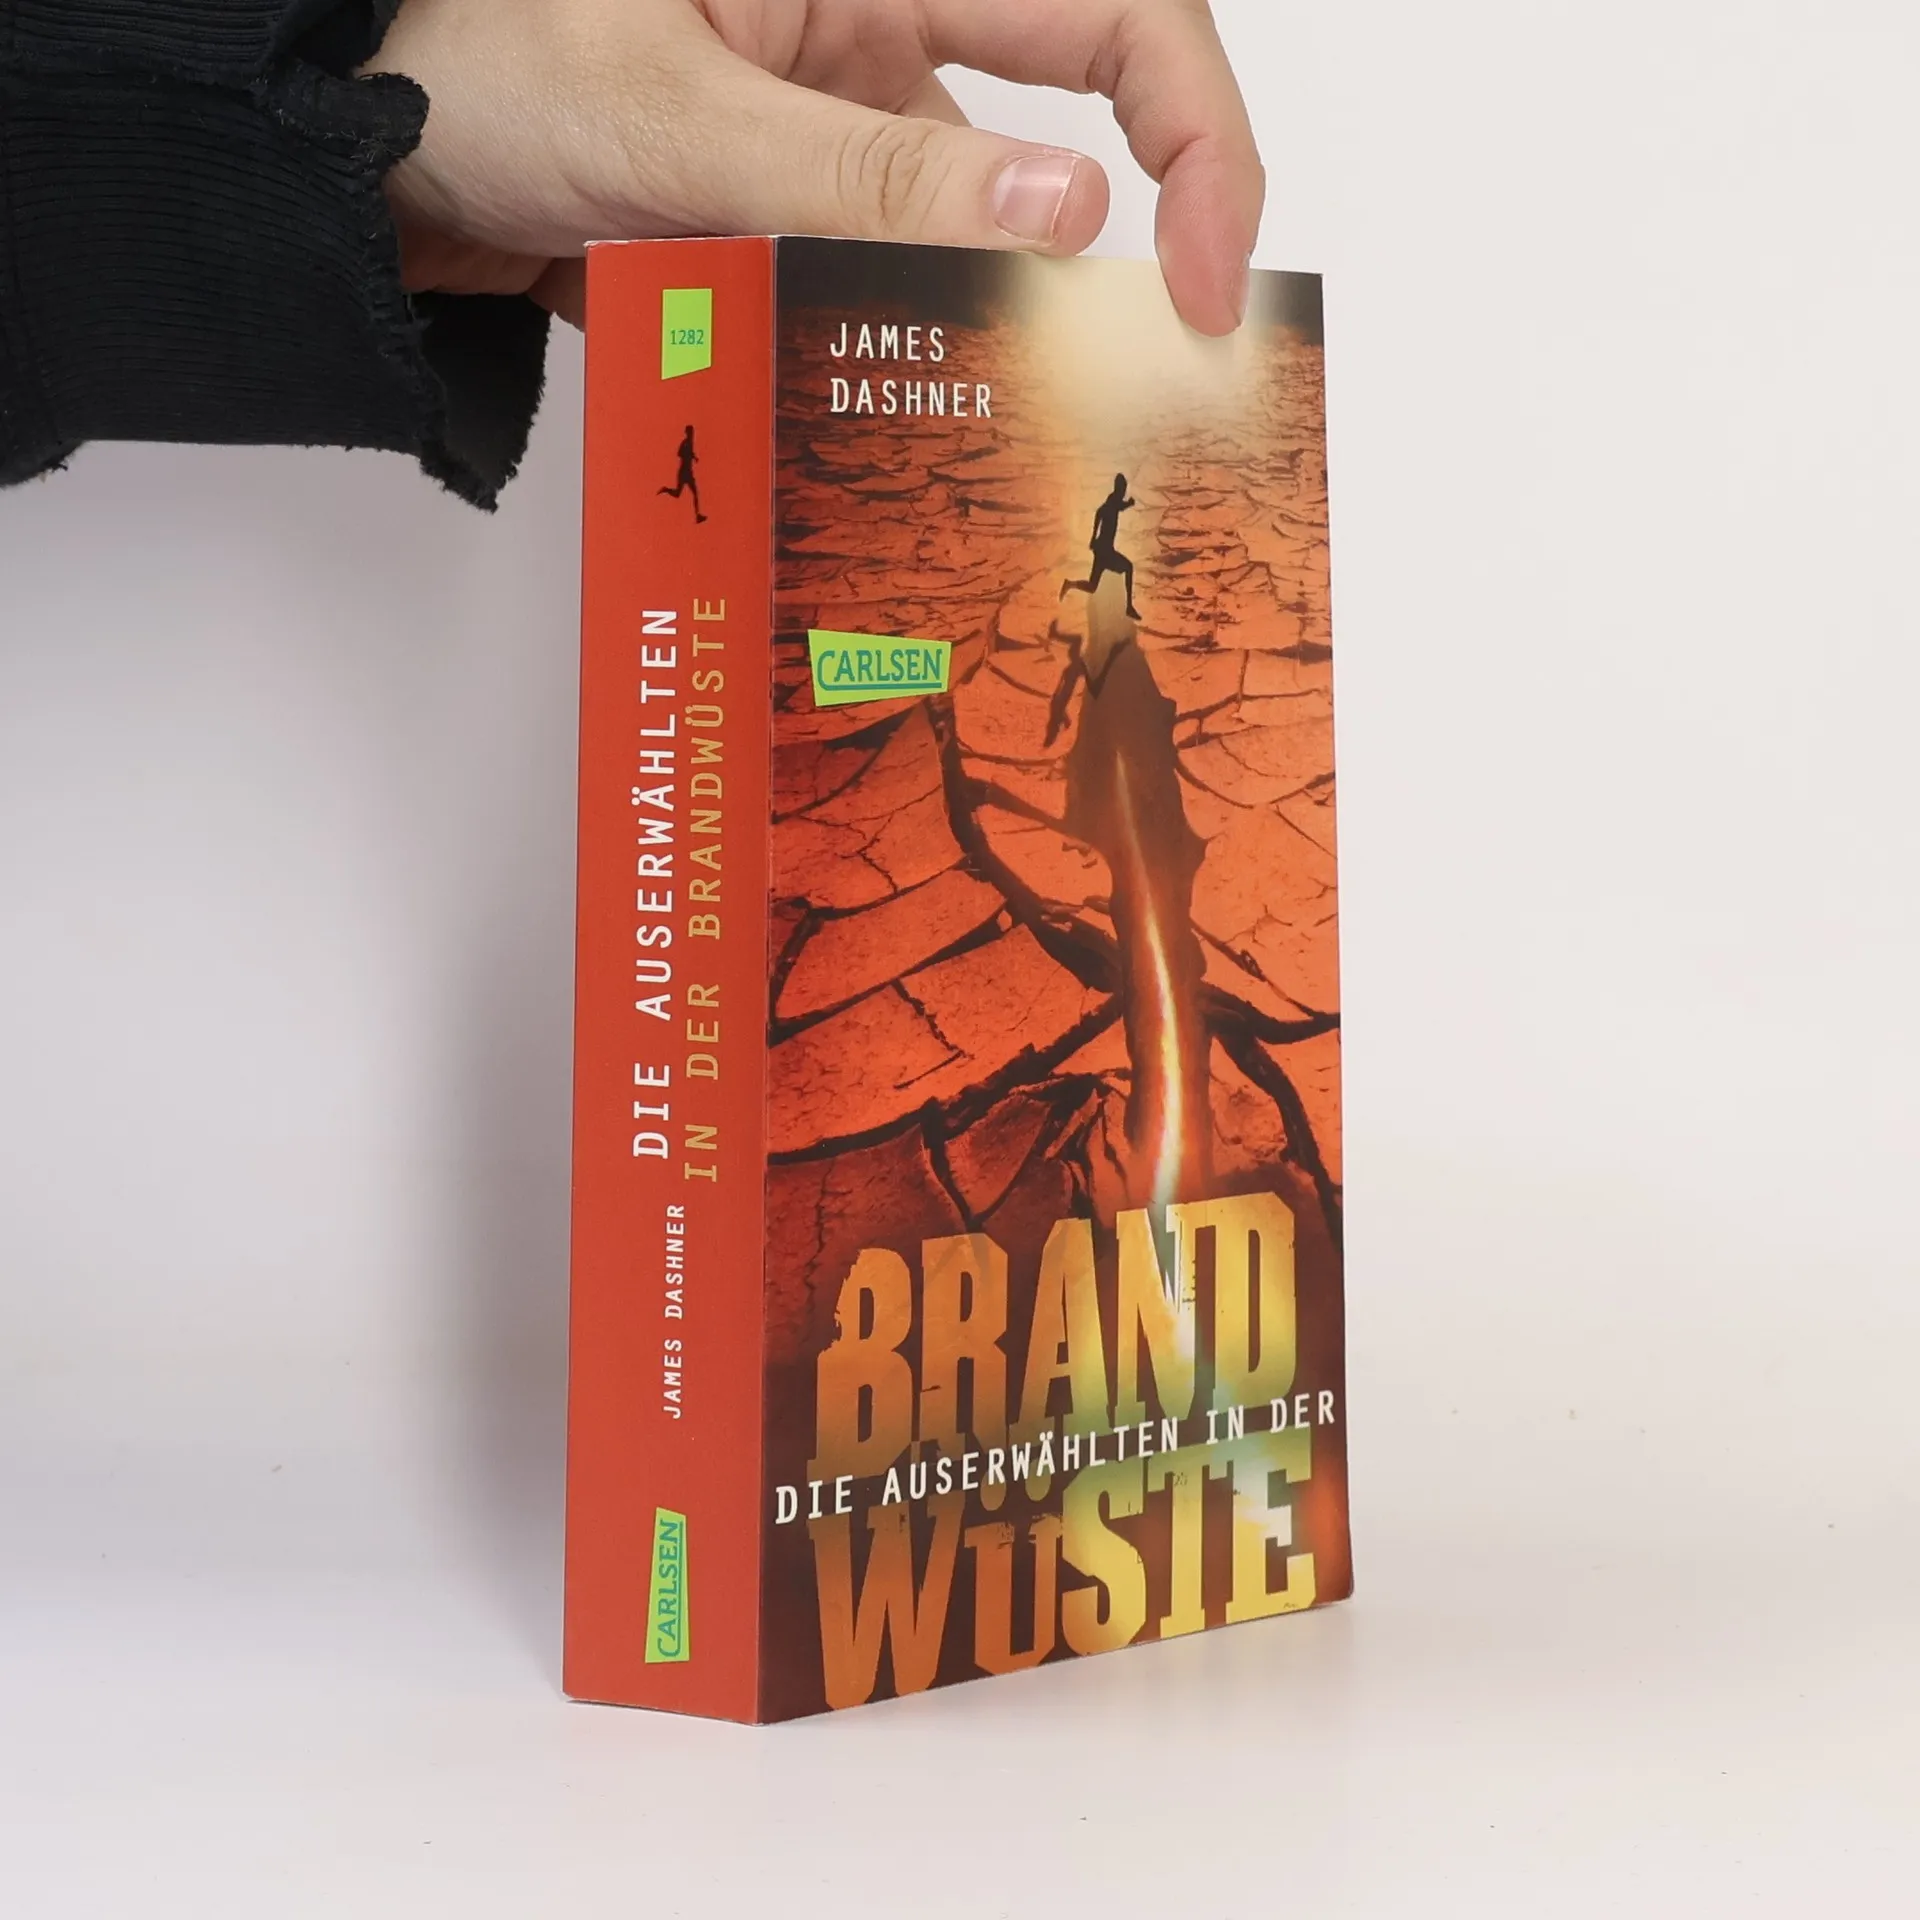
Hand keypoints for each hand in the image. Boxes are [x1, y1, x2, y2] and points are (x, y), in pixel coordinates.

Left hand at [363, 0, 1263, 335]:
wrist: (361, 155)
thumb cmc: (477, 64)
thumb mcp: (681, 124)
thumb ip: (870, 180)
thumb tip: (1066, 216)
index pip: (1113, 15)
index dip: (1198, 138)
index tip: (1211, 277)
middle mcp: (875, 33)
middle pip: (1065, 133)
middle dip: (1115, 256)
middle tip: (1144, 381)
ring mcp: (834, 130)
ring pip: (963, 243)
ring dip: (962, 328)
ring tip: (945, 416)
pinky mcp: (792, 210)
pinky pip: (878, 287)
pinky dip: (880, 353)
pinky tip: (857, 408)